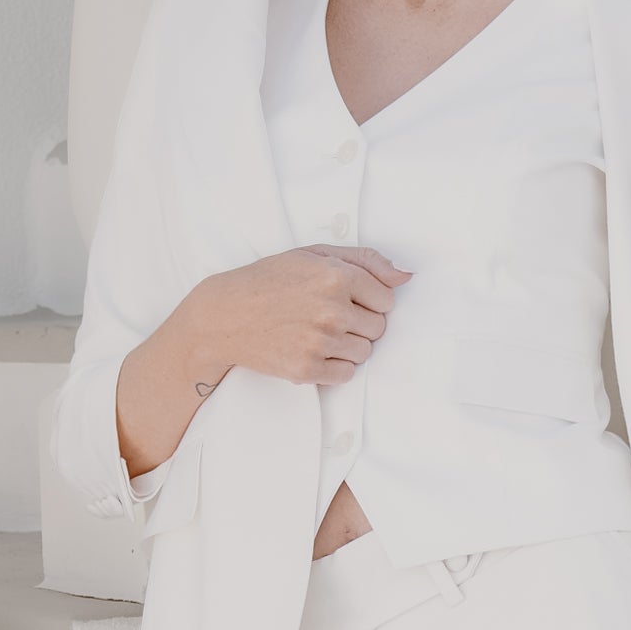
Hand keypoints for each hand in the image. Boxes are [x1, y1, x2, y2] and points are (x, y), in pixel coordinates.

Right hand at [189, 245, 409, 387]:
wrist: (224, 315)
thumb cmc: (270, 280)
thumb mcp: (314, 255)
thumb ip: (365, 261)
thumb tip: (405, 276)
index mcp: (337, 276)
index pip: (387, 298)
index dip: (368, 299)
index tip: (344, 298)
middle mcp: (331, 309)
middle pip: (378, 328)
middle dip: (359, 323)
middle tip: (327, 315)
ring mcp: (319, 342)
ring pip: (364, 352)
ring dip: (347, 346)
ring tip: (317, 332)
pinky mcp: (307, 369)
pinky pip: (346, 374)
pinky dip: (334, 367)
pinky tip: (312, 350)